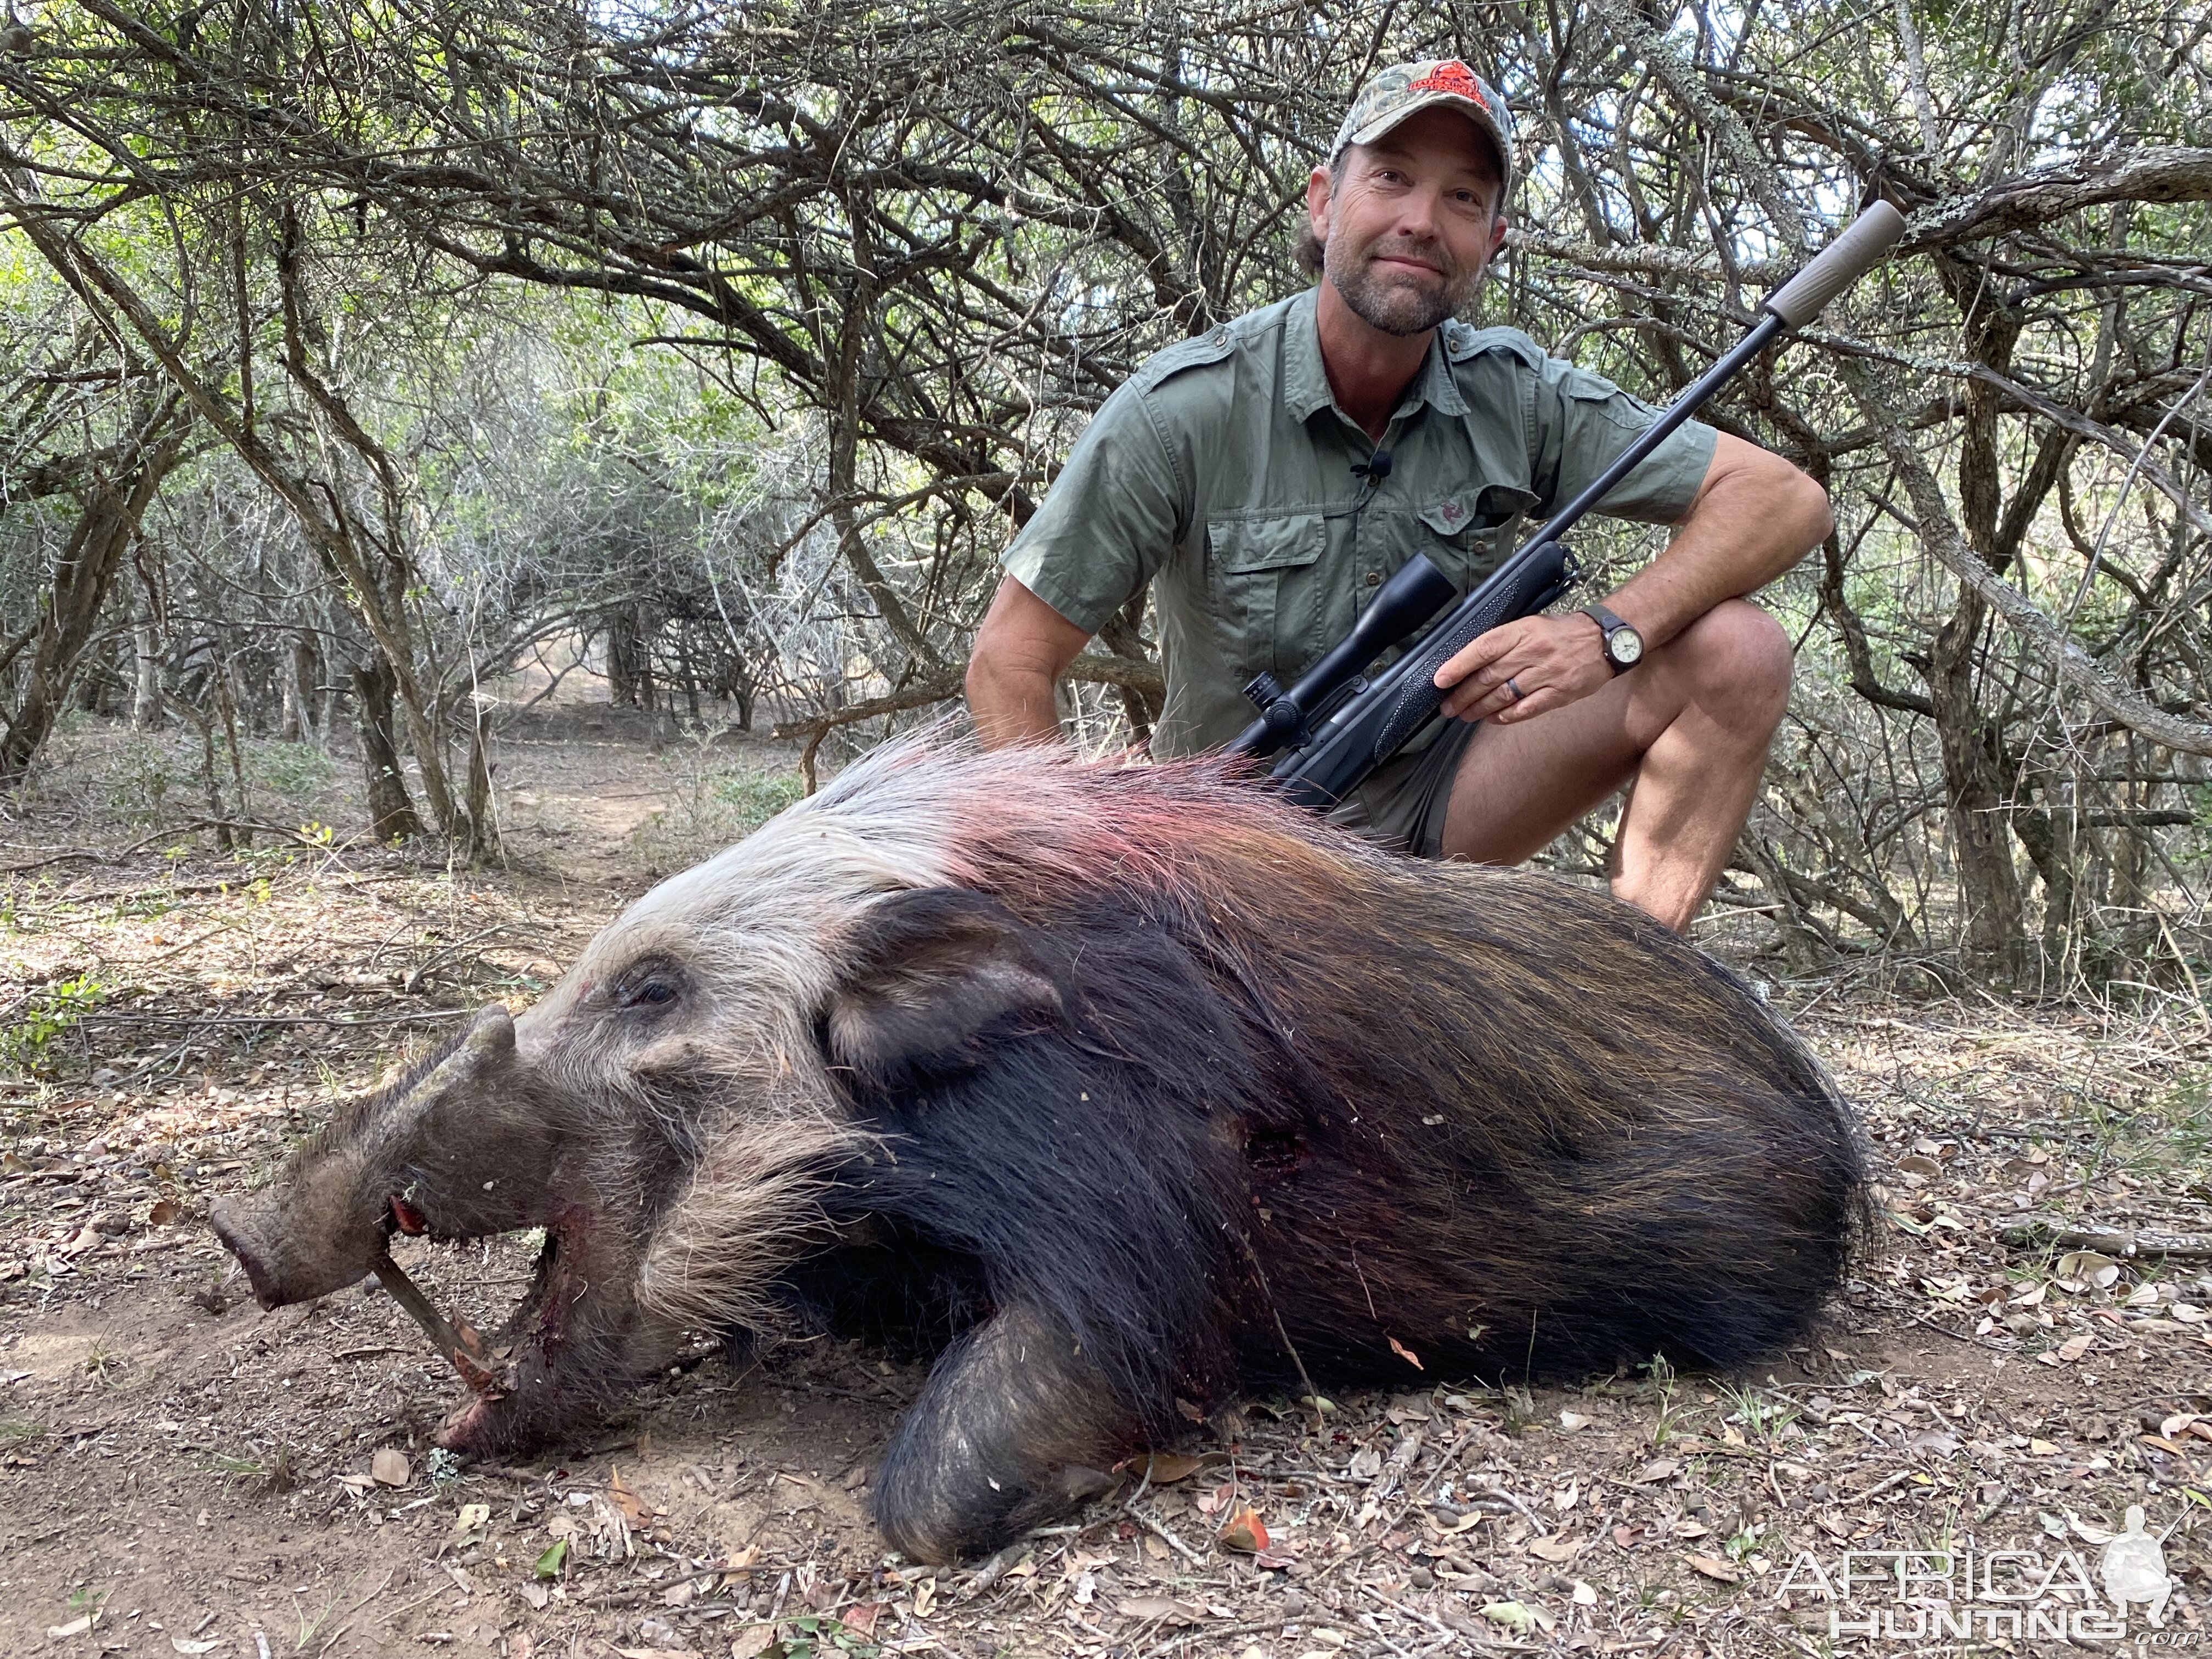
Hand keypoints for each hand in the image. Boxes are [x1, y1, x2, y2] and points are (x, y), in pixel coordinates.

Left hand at [1434, 612, 1612, 724]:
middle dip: (1463, 694)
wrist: (1605, 640)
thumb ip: (1504, 641)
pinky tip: (1492, 718)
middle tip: (1447, 706)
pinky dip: (1505, 716)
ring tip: (1464, 715)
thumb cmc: (1562, 633)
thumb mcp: (1531, 625)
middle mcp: (1534, 651)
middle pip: (1489, 676)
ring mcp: (1548, 673)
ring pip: (1504, 695)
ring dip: (1479, 708)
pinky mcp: (1560, 693)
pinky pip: (1526, 709)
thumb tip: (1470, 661)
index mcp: (1523, 630)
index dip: (1459, 665)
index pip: (1483, 648)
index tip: (1440, 679)